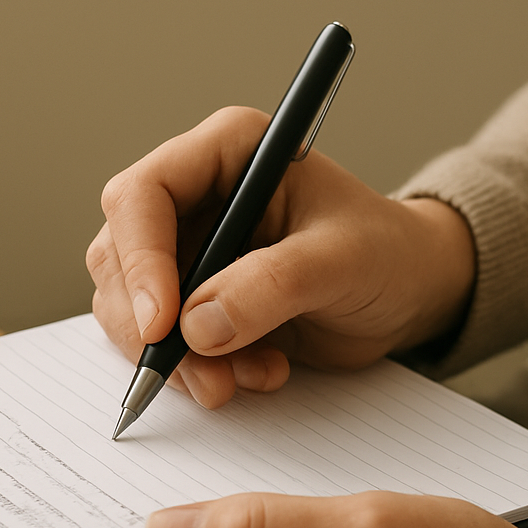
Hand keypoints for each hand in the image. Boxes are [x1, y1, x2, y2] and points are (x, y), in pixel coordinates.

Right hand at [86, 107, 474, 408]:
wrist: (409, 294)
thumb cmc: (388, 254)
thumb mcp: (344, 262)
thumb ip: (273, 284)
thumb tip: (197, 326)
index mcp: (227, 151)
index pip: (143, 194)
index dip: (140, 259)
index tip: (163, 325)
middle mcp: (194, 195)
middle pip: (118, 256)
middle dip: (151, 326)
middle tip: (204, 375)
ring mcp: (186, 249)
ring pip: (129, 307)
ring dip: (176, 358)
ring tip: (247, 376)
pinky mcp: (190, 300)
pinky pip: (158, 342)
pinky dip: (194, 370)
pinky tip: (254, 372)